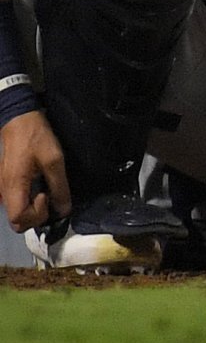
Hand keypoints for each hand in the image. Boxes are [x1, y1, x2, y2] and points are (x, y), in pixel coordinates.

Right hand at [2, 108, 69, 230]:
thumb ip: (60, 188)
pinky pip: (16, 202)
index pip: (18, 219)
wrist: (20, 121)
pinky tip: (39, 188)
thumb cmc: (36, 138)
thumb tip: (64, 210)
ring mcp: (3, 189)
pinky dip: (29, 202)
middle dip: (35, 217)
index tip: (47, 197)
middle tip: (48, 198)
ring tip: (45, 191)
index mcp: (12, 187)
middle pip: (16, 221)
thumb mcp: (54, 161)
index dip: (36, 215)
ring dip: (33, 210)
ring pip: (16, 213)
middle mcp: (4, 192)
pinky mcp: (7, 184)